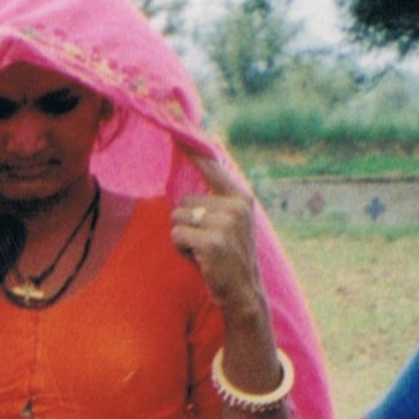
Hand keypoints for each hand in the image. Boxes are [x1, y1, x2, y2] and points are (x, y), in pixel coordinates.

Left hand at [169, 160, 268, 320]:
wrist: (243, 293)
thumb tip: (194, 171)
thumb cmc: (229, 257)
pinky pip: (177, 234)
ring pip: (178, 217)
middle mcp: (236, 205)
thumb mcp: (229, 222)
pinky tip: (200, 258)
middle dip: (187, 221)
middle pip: (185, 199)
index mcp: (241, 197)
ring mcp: (226, 223)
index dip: (191, 148)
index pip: (211, 166)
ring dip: (183, 236)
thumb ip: (215, 200)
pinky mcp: (213, 241)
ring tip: (203, 250)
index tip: (175, 125)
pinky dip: (181, 248)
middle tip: (205, 241)